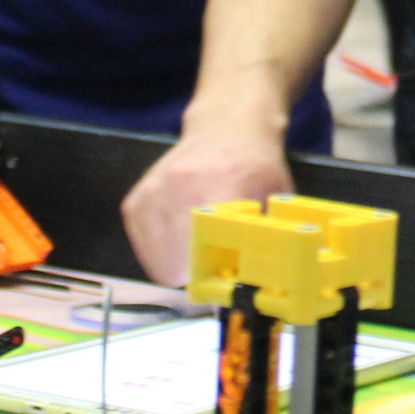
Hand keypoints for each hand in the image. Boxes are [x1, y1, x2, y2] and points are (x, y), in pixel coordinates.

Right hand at [123, 121, 292, 282]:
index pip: (204, 248)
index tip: (222, 285)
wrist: (226, 128)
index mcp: (223, 183)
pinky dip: (159, 255)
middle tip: (213, 273)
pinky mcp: (136, 200)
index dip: (212, 278)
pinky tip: (181, 244)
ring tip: (199, 256)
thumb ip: (273, 238)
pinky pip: (142, 247)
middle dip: (194, 277)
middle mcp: (180, 184)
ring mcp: (153, 191)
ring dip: (175, 267)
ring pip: (155, 259)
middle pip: (175, 261)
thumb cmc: (255, 166)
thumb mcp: (278, 198)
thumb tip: (264, 283)